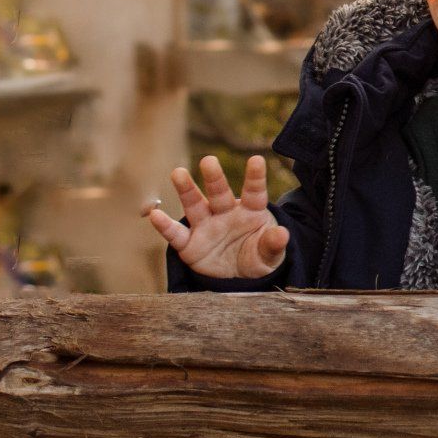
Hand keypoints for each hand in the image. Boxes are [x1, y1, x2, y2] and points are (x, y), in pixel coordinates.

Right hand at [144, 154, 289, 279]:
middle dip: (214, 178)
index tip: (257, 160)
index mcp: (250, 211)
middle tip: (208, 160)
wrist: (238, 278)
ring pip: (194, 205)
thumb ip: (273, 244)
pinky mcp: (189, 244)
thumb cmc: (257, 257)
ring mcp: (205, 226)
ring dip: (186, 190)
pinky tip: (154, 215)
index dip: (255, 177)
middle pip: (219, 193)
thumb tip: (283, 234)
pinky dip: (164, 226)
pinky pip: (176, 234)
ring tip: (178, 173)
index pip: (254, 193)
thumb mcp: (270, 255)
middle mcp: (225, 213)